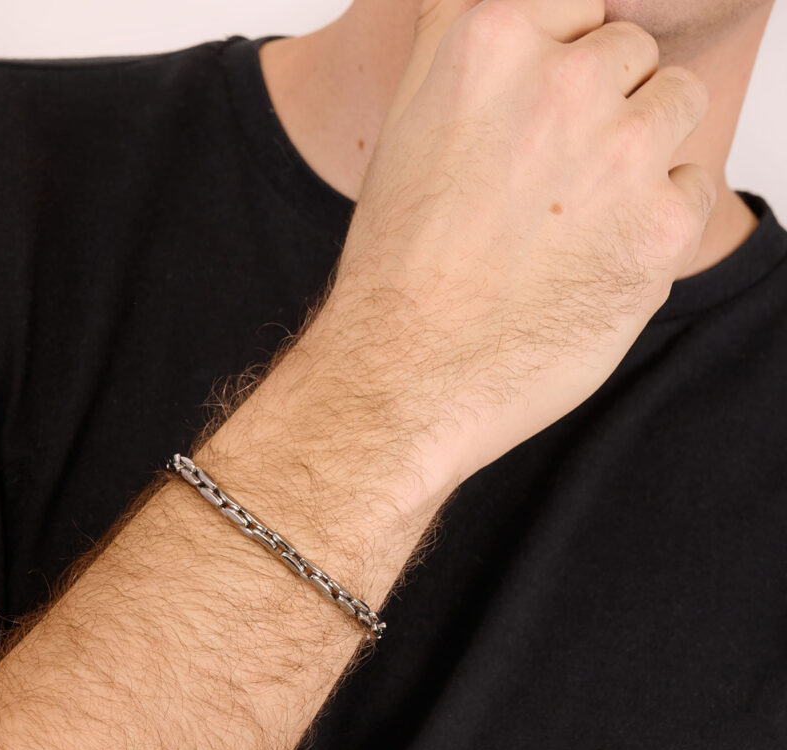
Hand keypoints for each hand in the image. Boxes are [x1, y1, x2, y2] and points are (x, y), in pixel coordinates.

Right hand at [308, 0, 714, 487]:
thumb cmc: (400, 262)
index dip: (558, 66)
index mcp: (490, 40)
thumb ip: (471, 52)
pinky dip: (659, 216)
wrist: (408, 369)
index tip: (534, 118)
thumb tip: (538, 25)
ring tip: (576, 215)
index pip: (577, 9)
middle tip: (550, 180)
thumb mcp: (410, 122)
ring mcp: (620, 153)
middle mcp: (564, 82)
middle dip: (602, 105)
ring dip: (639, 150)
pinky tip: (597, 255)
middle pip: (630, 53)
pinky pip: (693, 186)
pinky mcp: (661, 227)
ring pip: (674, 104)